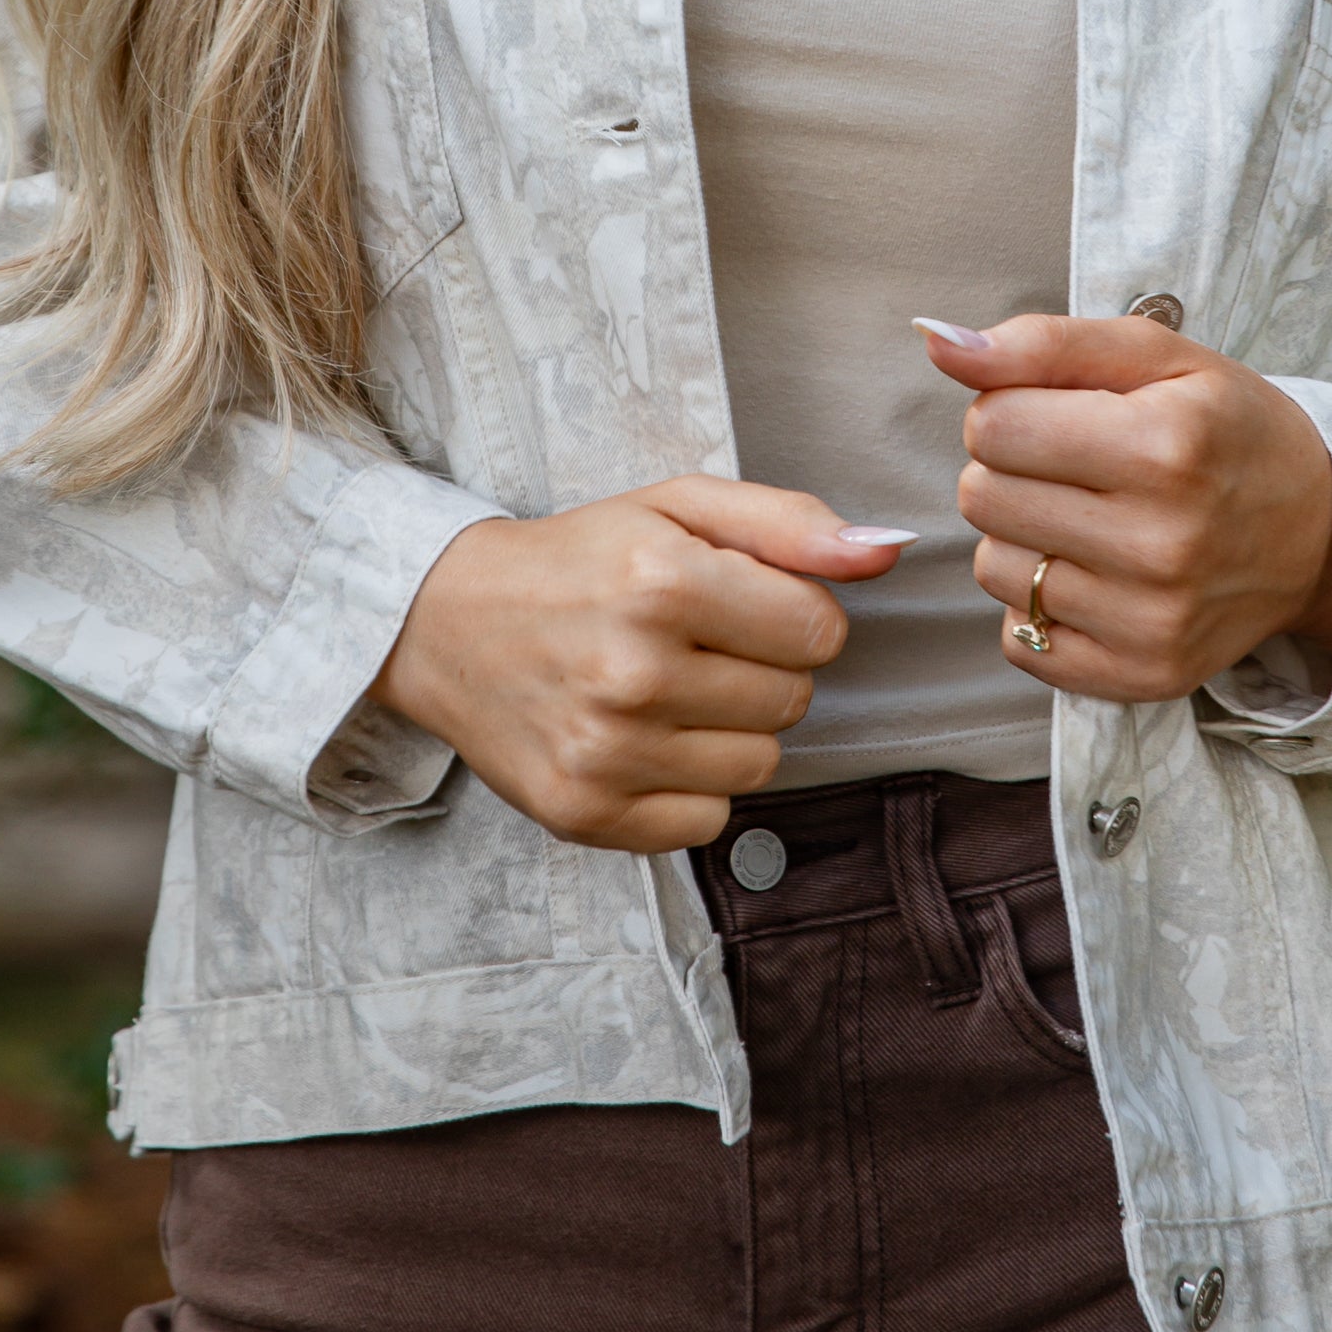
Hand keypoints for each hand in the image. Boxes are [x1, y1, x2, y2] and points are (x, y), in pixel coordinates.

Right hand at [377, 482, 910, 852]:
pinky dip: (689, 788)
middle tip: (694, 645)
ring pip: (759, 766)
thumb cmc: (580, 560)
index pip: (821, 630)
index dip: (792, 613)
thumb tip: (885, 552)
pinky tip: (642, 742)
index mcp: (661, 582)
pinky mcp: (584, 813)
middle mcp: (632, 671)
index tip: (738, 604)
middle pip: (795, 701)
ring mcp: (605, 752)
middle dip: (762, 669)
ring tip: (668, 692)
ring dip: (731, 731)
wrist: (446, 623)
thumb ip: (789, 523)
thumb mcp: (678, 509)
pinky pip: (708, 822)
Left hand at [923, 313, 1331, 706]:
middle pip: (981, 497)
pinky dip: (1040, 604)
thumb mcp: (1157, 357)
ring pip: (991, 569)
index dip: (1012, 410)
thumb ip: (1043, 342)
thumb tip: (938, 342)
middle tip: (1079, 467)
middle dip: (1012, 470)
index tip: (1063, 416)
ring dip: (1023, 538)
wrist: (1321, 531)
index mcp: (1164, 446)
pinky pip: (1017, 640)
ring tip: (1091, 520)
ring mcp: (1151, 620)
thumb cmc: (1227, 430)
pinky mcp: (1142, 675)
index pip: (991, 426)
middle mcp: (1160, 542)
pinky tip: (1095, 575)